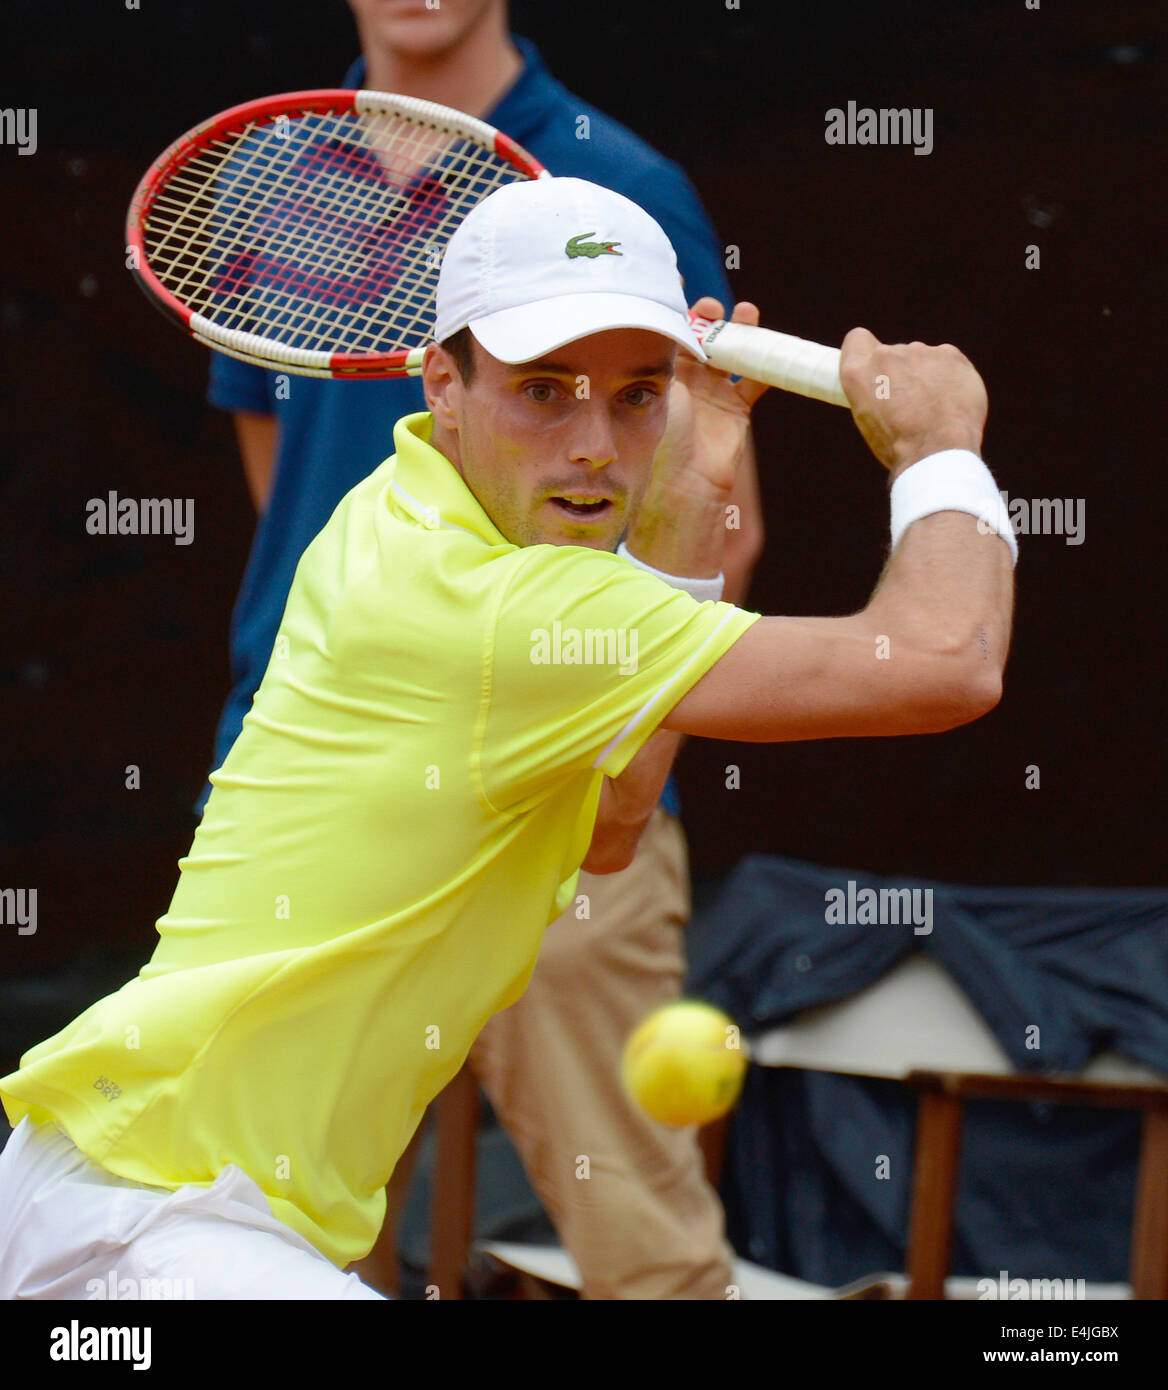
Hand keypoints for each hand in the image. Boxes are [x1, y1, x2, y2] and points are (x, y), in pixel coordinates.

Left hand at [651, 297, 770, 498]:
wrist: (682, 481)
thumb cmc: (662, 431)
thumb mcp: (658, 381)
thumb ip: (666, 343)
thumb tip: (661, 302)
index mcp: (661, 373)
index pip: (673, 332)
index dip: (681, 311)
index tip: (684, 287)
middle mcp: (688, 381)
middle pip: (706, 338)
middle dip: (712, 317)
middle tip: (713, 308)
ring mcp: (714, 394)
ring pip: (734, 353)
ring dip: (743, 331)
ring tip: (747, 312)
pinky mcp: (737, 409)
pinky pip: (758, 380)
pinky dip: (770, 364)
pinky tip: (778, 345)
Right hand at [839, 327, 987, 476]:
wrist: (937, 451)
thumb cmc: (900, 446)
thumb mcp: (868, 420)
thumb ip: (873, 391)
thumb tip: (889, 387)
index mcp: (858, 373)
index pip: (857, 339)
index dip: (866, 351)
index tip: (876, 368)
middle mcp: (885, 356)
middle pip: (894, 354)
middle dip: (901, 372)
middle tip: (910, 404)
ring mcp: (919, 352)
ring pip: (922, 358)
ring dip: (926, 375)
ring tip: (934, 407)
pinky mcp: (949, 354)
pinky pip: (947, 360)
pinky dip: (950, 376)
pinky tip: (951, 400)